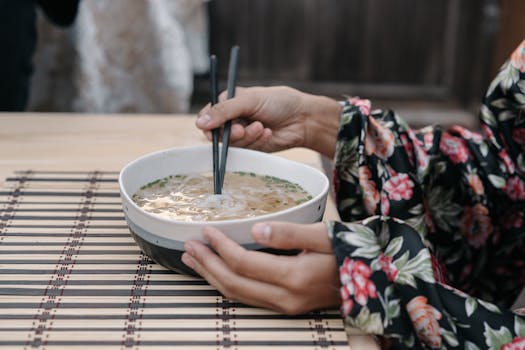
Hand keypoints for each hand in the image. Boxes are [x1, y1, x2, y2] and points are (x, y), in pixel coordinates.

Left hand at [181, 222, 340, 314]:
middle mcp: (286, 297)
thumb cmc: (350, 249)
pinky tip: (217, 273)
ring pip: (238, 295)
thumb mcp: (323, 234)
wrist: (374, 277)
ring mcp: (286, 306)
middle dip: (207, 264)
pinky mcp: (287, 306)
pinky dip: (227, 284)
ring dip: (212, 277)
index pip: (244, 263)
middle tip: (188, 246)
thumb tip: (256, 228)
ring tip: (192, 260)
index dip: (221, 247)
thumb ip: (289, 232)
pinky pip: (248, 299)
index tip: (206, 230)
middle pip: (234, 283)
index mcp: (295, 277)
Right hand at [196, 86, 340, 157]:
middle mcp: (233, 118)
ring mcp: (242, 134)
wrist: (303, 119)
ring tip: (262, 127)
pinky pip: (245, 150)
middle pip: (217, 133)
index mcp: (229, 102)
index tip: (213, 128)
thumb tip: (200, 123)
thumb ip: (224, 111)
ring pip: (231, 144)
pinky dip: (256, 142)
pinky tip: (267, 133)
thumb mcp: (250, 100)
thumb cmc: (279, 102)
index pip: (208, 115)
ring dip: (247, 137)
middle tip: (242, 129)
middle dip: (231, 133)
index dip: (208, 124)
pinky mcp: (252, 147)